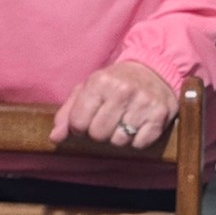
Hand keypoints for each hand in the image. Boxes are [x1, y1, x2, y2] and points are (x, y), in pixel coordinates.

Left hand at [54, 60, 177, 148]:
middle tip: (107, 121)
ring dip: (119, 136)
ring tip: (123, 121)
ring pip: (119, 141)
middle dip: (100, 133)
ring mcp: (143, 103)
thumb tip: (55, 137)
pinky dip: (137, 139)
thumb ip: (67, 113)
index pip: (78, 123)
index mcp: (100, 82)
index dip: (80, 127)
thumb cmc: (115, 83)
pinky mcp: (160, 115)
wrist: (154, 70)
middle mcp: (122, 91)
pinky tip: (138, 125)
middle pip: (99, 135)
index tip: (88, 120)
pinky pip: (140, 144)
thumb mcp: (87, 89)